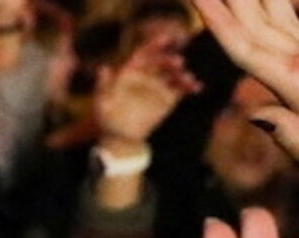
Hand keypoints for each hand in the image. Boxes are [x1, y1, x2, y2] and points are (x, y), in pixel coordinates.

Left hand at [92, 37, 199, 152]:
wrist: (120, 138)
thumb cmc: (108, 119)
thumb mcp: (102, 102)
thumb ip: (103, 85)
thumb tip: (103, 68)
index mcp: (131, 72)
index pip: (144, 54)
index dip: (155, 44)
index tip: (167, 39)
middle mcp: (146, 76)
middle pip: (161, 62)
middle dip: (170, 60)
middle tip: (177, 63)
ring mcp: (158, 86)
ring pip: (173, 74)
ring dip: (181, 73)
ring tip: (187, 78)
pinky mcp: (168, 99)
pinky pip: (181, 89)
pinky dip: (189, 87)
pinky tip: (196, 87)